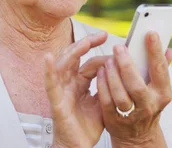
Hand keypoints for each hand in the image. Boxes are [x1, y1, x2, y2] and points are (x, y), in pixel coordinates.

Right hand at [44, 31, 109, 147]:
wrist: (78, 147)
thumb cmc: (87, 128)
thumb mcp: (103, 103)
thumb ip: (108, 87)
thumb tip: (123, 73)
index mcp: (80, 83)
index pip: (90, 63)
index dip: (102, 55)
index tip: (118, 50)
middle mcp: (69, 84)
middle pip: (75, 57)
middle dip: (87, 44)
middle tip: (102, 35)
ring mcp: (61, 91)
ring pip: (63, 65)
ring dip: (73, 51)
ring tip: (85, 42)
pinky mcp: (56, 102)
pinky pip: (50, 84)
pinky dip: (48, 70)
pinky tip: (48, 58)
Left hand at [96, 31, 171, 147]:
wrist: (138, 135)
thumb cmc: (147, 103)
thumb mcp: (158, 89)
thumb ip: (161, 68)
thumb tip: (169, 49)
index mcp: (162, 94)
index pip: (160, 71)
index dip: (155, 52)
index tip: (150, 33)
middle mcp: (149, 105)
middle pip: (137, 85)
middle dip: (126, 65)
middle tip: (118, 47)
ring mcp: (131, 115)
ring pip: (120, 94)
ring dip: (113, 75)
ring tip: (108, 60)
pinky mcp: (114, 120)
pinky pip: (107, 101)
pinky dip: (103, 85)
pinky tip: (101, 72)